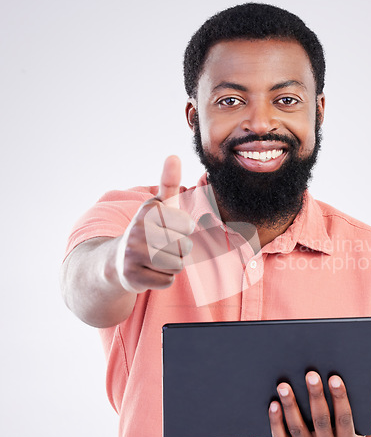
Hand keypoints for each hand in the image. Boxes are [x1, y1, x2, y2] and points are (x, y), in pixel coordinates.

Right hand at [114, 155, 194, 292]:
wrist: (116, 261)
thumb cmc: (146, 230)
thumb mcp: (157, 205)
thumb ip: (169, 183)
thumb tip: (174, 155)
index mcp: (149, 210)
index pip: (187, 225)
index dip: (182, 230)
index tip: (165, 227)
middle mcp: (138, 230)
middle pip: (184, 247)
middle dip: (178, 250)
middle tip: (159, 246)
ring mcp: (133, 254)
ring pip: (177, 265)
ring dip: (171, 265)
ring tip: (154, 258)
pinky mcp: (132, 277)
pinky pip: (167, 280)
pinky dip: (162, 278)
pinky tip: (148, 271)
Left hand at [269, 372, 370, 436]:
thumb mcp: (363, 431)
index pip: (344, 419)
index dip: (340, 398)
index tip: (335, 377)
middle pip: (320, 421)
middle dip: (316, 396)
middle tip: (310, 374)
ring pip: (298, 429)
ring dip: (291, 406)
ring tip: (284, 385)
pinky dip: (276, 421)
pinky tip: (273, 403)